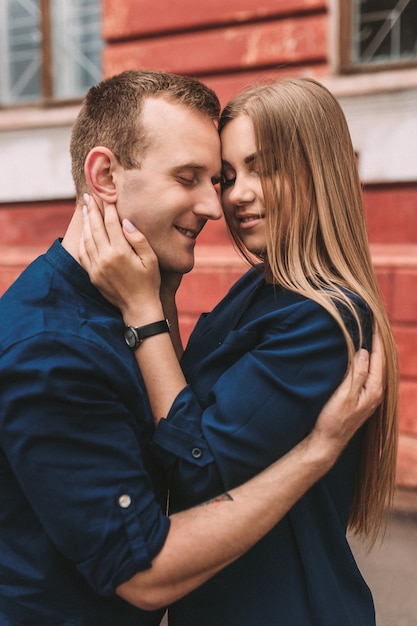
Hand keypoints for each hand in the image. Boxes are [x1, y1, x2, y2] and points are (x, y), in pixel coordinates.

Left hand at [79, 195, 162, 320]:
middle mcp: (105, 258)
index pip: (111, 223)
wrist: (139, 308)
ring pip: (86, 239)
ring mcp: (96, 267)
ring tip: (86, 209)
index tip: (107, 196)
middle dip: (93, 210)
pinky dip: (82, 239)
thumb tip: (125, 222)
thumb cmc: (149, 282)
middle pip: (95, 228)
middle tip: (89, 196)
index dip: (108, 208)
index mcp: (120, 252)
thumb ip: (139, 239)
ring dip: (86, 222)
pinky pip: (83, 253)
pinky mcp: (92, 275)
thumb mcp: (151, 259)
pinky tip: (84, 232)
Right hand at [313, 324, 383, 448]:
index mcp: (374, 388)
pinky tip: (361, 357)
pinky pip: (369, 373)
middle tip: (371, 322)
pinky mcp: (362, 398)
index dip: (376, 337)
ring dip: (372, 350)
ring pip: (375, 367)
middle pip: (380, 360)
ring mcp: (370, 396)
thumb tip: (364, 351)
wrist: (327, 443)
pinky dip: (367, 361)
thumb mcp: (345, 394)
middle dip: (377, 341)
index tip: (372, 319)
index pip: (378, 356)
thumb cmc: (334, 420)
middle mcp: (376, 391)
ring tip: (368, 334)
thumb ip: (357, 373)